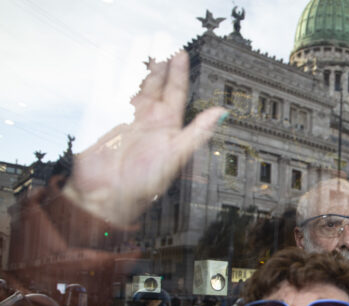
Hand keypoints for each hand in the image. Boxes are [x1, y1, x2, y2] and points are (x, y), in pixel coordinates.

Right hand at [62, 51, 225, 225]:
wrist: (108, 197)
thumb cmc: (144, 184)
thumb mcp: (176, 155)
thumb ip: (198, 131)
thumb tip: (222, 113)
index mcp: (166, 125)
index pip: (175, 91)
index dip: (178, 71)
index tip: (181, 51)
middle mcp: (146, 117)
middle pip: (154, 82)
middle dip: (158, 62)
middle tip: (162, 40)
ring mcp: (124, 115)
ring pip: (132, 81)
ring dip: (136, 63)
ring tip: (141, 44)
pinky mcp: (102, 116)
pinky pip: (105, 87)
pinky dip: (108, 71)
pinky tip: (111, 56)